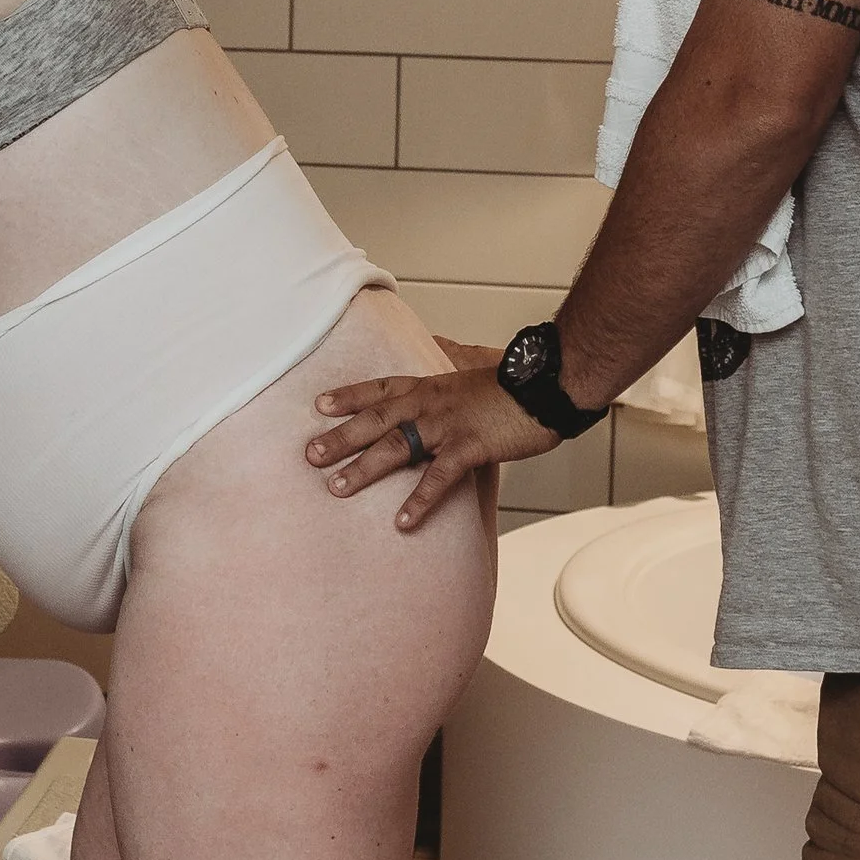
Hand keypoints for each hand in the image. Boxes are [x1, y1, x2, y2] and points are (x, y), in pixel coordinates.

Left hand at [308, 364, 560, 528]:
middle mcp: (431, 403)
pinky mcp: (470, 447)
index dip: (349, 397)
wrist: (549, 384)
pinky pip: (438, 477)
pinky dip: (418, 500)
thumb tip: (438, 338)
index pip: (380, 388)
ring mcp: (448, 425)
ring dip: (363, 468)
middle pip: (376, 420)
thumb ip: (453, 353)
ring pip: (396, 447)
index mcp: (431, 384)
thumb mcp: (477, 360)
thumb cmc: (517, 378)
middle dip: (340, 438)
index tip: (318, 406)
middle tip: (309, 456)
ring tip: (337, 488)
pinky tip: (402, 521)